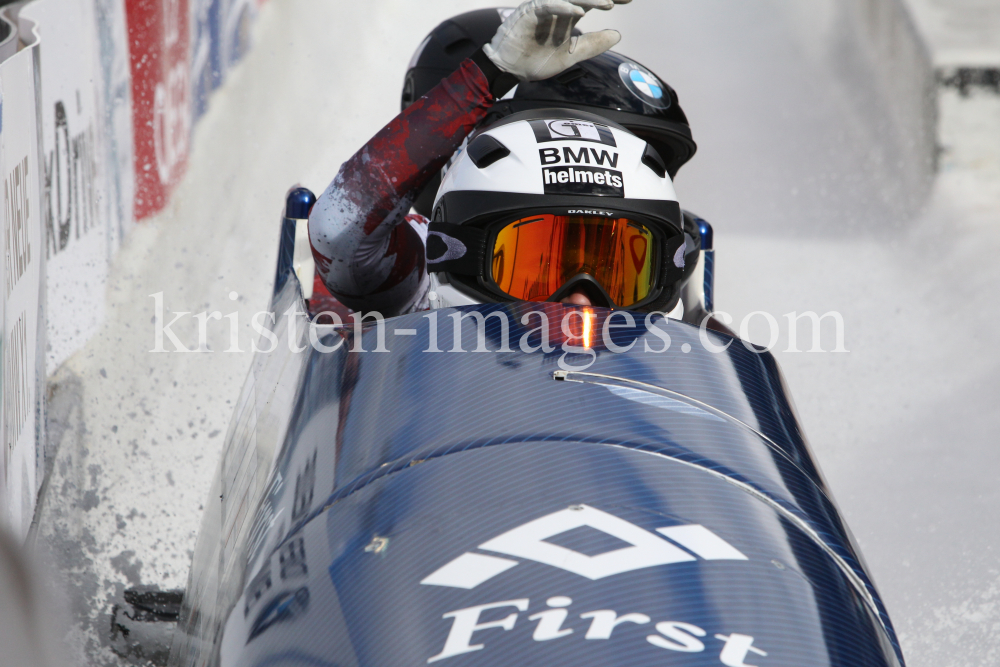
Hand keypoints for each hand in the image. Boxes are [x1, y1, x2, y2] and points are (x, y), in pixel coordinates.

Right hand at [484, 0, 630, 81]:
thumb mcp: (571, 54)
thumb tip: (617, 35)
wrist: (509, 70)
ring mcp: (544, 7)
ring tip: (607, 3)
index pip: (593, 0)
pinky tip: (578, 12)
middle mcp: (558, 6)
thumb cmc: (536, 60)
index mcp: (568, 13)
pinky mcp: (529, 12)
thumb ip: (593, 44)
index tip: (631, 0)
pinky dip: (563, 7)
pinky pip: (547, 5)